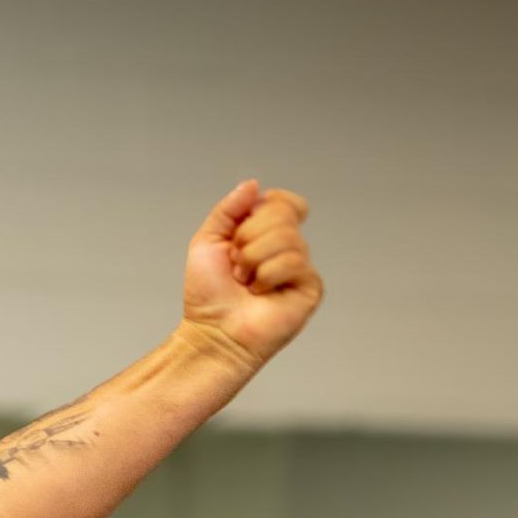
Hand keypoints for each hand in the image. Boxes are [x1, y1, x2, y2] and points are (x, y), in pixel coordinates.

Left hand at [181, 178, 322, 372]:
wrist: (213, 332)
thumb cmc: (208, 296)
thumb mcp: (207, 241)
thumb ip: (228, 209)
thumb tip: (253, 185)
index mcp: (266, 235)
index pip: (284, 202)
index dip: (268, 206)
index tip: (242, 229)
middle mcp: (286, 249)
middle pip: (282, 214)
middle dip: (248, 238)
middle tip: (236, 266)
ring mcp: (300, 268)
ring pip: (287, 237)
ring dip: (253, 260)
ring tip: (245, 283)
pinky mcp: (310, 287)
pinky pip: (295, 261)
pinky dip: (268, 276)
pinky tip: (261, 293)